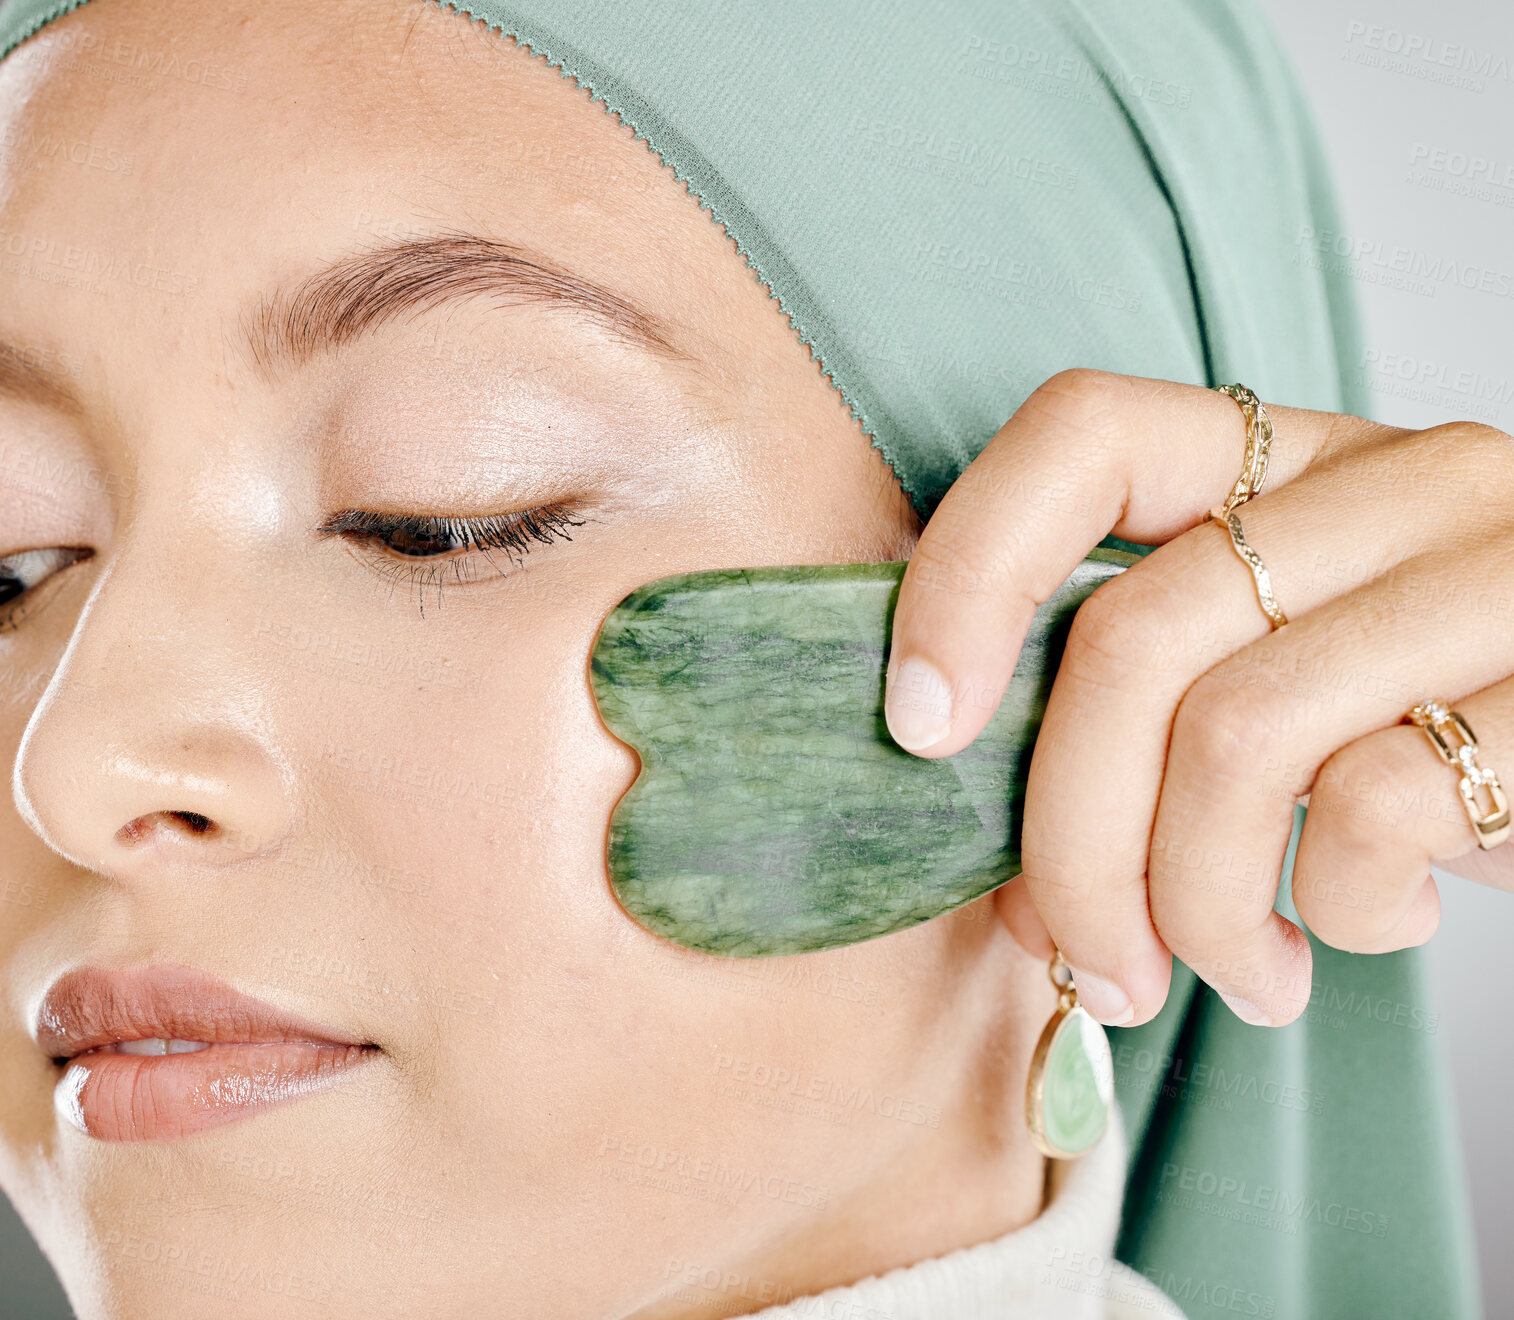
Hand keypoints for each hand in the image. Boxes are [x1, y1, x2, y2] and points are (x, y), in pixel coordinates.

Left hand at [882, 368, 1513, 1027]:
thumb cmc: (1425, 743)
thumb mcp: (1283, 690)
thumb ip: (1144, 732)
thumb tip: (1013, 898)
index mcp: (1291, 458)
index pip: (1083, 435)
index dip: (966, 576)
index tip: (917, 729)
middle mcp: (1394, 479)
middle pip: (1131, 637)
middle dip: (1071, 842)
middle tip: (1095, 962)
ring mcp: (1491, 568)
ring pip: (1232, 737)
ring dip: (1191, 905)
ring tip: (1231, 972)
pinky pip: (1370, 810)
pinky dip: (1333, 911)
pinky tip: (1358, 926)